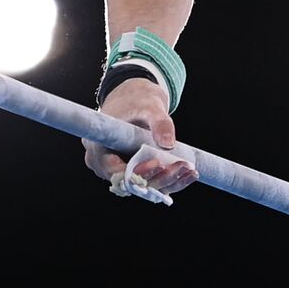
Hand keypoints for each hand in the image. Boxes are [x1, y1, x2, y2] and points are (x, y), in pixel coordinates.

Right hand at [82, 77, 197, 194]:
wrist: (136, 100)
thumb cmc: (137, 101)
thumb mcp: (149, 107)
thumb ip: (159, 123)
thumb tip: (169, 144)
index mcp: (98, 149)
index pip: (115, 172)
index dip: (138, 172)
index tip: (159, 163)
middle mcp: (104, 166)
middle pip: (132, 184)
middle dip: (159, 178)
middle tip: (182, 166)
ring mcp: (119, 171)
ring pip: (143, 187)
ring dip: (168, 181)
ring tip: (190, 171)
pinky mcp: (134, 173)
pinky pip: (151, 182)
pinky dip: (170, 180)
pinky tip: (190, 174)